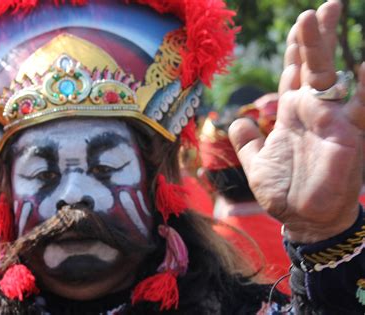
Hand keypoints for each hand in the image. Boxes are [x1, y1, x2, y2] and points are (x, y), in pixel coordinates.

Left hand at [228, 0, 364, 242]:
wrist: (301, 218)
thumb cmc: (282, 191)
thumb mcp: (255, 162)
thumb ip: (246, 140)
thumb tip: (239, 120)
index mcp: (292, 114)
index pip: (293, 73)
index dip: (295, 49)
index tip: (299, 23)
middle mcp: (313, 111)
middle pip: (313, 66)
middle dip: (314, 37)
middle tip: (320, 7)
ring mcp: (331, 121)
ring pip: (330, 76)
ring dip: (326, 47)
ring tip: (325, 13)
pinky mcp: (347, 136)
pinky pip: (360, 107)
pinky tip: (364, 64)